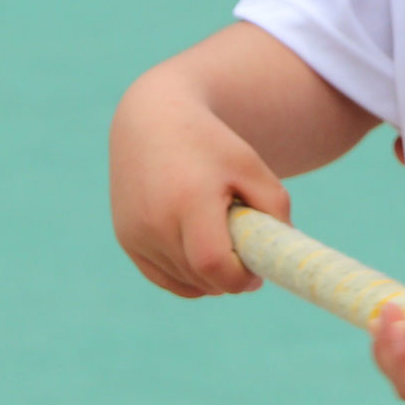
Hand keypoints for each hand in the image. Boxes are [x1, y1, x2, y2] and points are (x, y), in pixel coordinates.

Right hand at [108, 67, 284, 297]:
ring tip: (220, 242)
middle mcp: (155, 221)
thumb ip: (275, 208)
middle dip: (229, 278)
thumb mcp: (250, 166)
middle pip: (200, 277)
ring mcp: (136, 233)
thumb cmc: (210, 145)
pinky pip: (163, 277)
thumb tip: (277, 257)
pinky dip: (187, 278)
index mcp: (189, 200)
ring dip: (208, 278)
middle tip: (245, 258)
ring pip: (183, 282)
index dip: (240, 278)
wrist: (154, 122)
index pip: (213, 264)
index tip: (257, 272)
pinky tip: (203, 260)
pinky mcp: (126, 239)